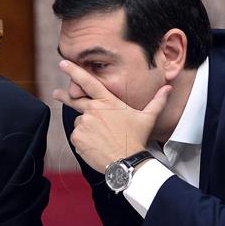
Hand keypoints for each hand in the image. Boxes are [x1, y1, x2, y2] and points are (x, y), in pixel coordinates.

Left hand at [52, 60, 170, 172]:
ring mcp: (83, 124)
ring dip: (87, 128)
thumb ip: (157, 101)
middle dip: (64, 95)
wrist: (126, 162)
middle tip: (56, 93)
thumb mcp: (147, 118)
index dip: (74, 71)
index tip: (63, 63)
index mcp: (107, 102)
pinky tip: (96, 144)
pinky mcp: (77, 138)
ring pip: (80, 122)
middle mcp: (92, 110)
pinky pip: (77, 137)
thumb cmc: (136, 139)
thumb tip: (168, 88)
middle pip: (74, 100)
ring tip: (102, 137)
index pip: (88, 82)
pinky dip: (84, 140)